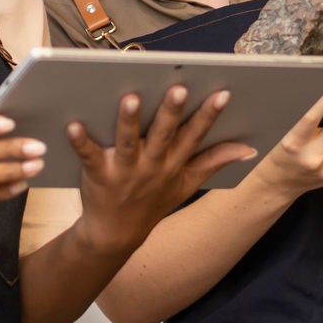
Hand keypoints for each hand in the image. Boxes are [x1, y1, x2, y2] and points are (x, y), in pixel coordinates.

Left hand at [67, 86, 252, 257]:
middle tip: (179, 88)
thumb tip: (248, 148)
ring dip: (130, 121)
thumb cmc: (154, 202)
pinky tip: (73, 125)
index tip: (222, 93)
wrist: (116, 234)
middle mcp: (152, 166)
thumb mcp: (188, 184)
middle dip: (172, 112)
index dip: (209, 115)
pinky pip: (88, 156)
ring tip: (132, 98)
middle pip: (164, 135)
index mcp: (174, 164)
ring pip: (128, 142)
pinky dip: (81, 141)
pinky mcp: (97, 174)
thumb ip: (215, 162)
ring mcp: (124, 171)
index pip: (195, 136)